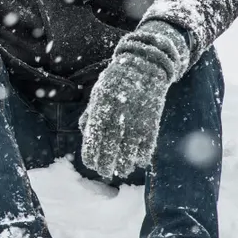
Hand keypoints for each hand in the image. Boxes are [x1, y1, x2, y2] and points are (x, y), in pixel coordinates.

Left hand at [80, 20, 190, 179]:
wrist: (146, 64)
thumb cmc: (117, 81)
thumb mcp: (99, 94)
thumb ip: (91, 114)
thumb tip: (85, 135)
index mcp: (102, 107)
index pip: (93, 137)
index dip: (92, 154)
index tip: (91, 164)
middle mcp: (118, 114)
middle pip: (110, 146)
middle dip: (106, 163)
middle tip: (105, 173)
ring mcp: (137, 117)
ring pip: (129, 149)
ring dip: (124, 163)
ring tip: (120, 171)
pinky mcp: (153, 120)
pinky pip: (148, 144)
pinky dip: (143, 155)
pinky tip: (137, 162)